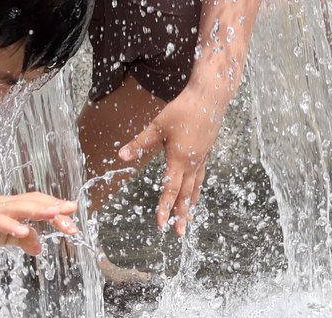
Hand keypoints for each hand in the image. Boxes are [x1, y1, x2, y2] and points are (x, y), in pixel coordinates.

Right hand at [0, 193, 78, 256]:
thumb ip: (20, 239)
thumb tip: (40, 246)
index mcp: (10, 207)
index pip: (37, 204)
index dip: (55, 208)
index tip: (73, 217)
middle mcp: (3, 204)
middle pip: (32, 202)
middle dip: (54, 208)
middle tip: (72, 215)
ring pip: (18, 206)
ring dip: (38, 210)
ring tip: (55, 214)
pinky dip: (10, 225)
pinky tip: (23, 230)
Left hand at [118, 86, 226, 235]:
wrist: (209, 98)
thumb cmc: (183, 110)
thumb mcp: (157, 126)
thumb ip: (140, 143)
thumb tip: (121, 156)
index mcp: (179, 159)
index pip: (170, 189)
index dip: (164, 207)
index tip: (161, 224)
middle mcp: (192, 163)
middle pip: (186, 194)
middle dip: (182, 214)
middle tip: (180, 233)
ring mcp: (201, 158)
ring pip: (196, 186)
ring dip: (191, 203)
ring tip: (190, 217)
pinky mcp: (206, 152)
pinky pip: (201, 176)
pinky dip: (197, 188)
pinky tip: (195, 189)